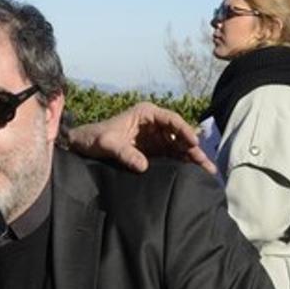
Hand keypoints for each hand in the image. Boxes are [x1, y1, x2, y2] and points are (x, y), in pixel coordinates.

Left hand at [67, 102, 215, 174]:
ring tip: (207, 172)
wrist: (82, 145)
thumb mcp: (107, 144)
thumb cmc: (93, 138)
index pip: (171, 120)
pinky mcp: (152, 151)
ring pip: (178, 147)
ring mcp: (155, 138)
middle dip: (193, 149)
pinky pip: (171, 157)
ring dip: (191, 159)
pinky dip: (182, 165)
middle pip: (179, 135)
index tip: (193, 144)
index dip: (184, 131)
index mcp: (146, 114)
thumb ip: (125, 153)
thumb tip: (143, 166)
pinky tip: (193, 175)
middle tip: (206, 164)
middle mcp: (154, 124)